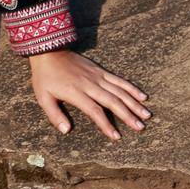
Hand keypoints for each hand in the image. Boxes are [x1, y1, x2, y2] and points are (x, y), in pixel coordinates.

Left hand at [28, 49, 150, 141]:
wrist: (49, 51)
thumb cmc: (45, 77)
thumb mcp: (43, 97)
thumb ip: (54, 115)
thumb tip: (66, 131)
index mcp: (76, 92)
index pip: (95, 111)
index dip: (106, 124)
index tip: (116, 137)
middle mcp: (90, 84)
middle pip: (113, 101)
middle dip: (128, 115)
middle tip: (140, 127)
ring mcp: (97, 76)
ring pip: (120, 91)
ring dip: (134, 103)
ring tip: (146, 115)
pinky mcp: (100, 71)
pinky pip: (119, 80)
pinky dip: (131, 88)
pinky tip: (142, 96)